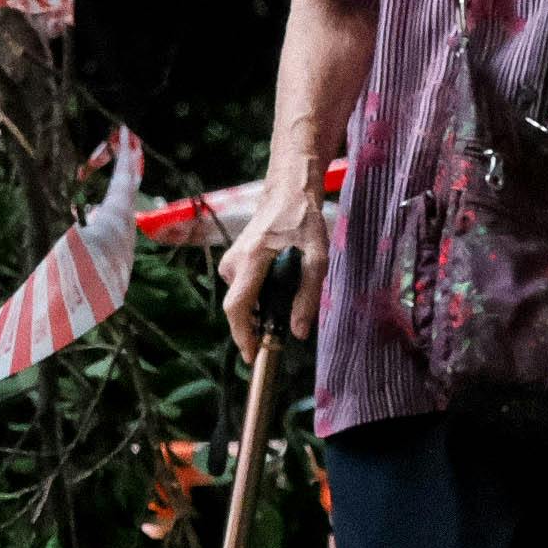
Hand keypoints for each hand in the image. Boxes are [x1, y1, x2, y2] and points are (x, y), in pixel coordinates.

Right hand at [219, 204, 322, 364]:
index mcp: (251, 260)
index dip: (242, 335)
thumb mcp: (316, 257)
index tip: (251, 356)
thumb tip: (298, 332)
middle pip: (238, 307)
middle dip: (254, 326)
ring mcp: (230, 260)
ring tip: (288, 296)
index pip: (237, 306)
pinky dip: (257, 295)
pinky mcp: (233, 260)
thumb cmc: (303, 221)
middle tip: (280, 332)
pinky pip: (242, 288)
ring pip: (241, 298)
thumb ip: (307, 295)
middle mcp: (234, 262)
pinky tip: (278, 284)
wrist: (286, 192)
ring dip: (259, 308)